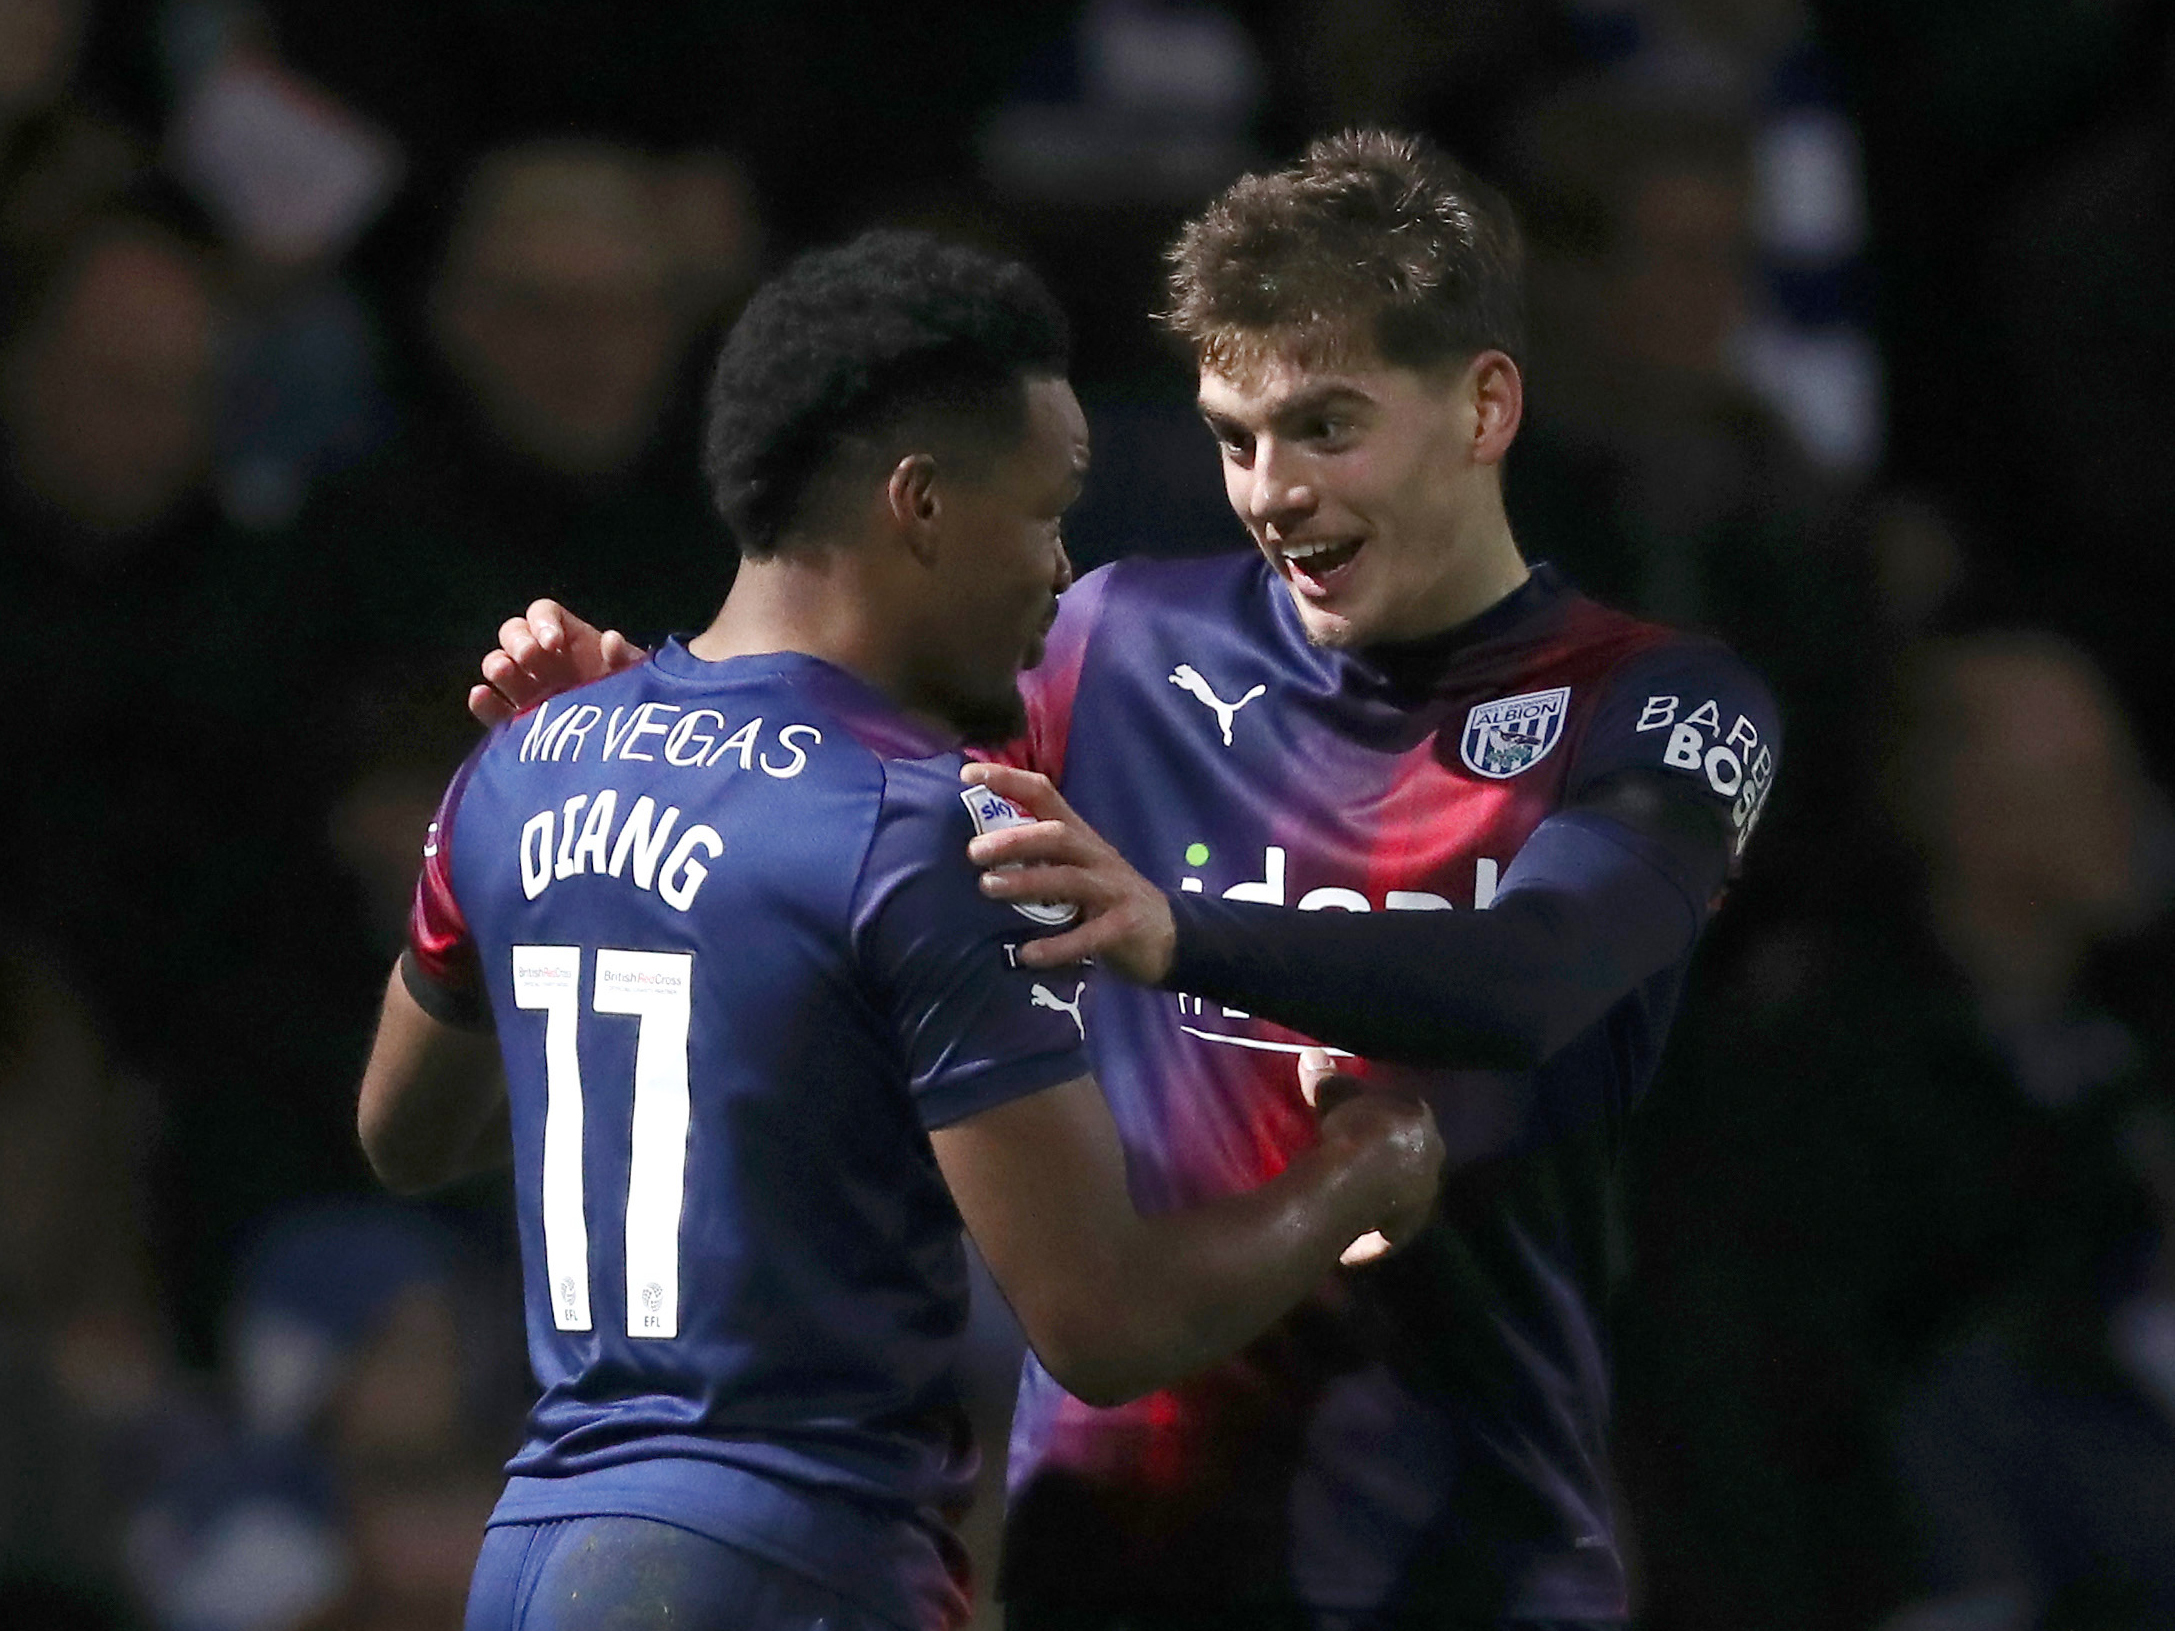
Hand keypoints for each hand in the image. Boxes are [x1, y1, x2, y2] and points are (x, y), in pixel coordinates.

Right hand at [468, 600, 647, 724]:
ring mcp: (528, 690)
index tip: (553, 641)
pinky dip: (482, 702)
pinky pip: (492, 710)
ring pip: (499, 666)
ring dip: (497, 664)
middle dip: (518, 641)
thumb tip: (611, 640)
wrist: (629, 743)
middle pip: (514, 634)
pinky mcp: (517, 723)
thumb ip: (624, 658)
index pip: (543, 614)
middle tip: (531, 656)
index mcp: (569, 640)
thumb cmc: (632, 698)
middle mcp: (543, 661)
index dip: (543, 622)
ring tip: (505, 671)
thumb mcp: (635, 676)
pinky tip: (481, 696)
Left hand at [961, 762, 1176, 983]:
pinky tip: (1027, 955)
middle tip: (973, 852)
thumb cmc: (1105, 898)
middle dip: (1014, 840)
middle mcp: (1095, 856)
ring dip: (1027, 882)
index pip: (1044, 794)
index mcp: (1079, 836)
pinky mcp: (1124, 926)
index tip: (967, 775)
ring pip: (1069, 879)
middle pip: (1056, 836)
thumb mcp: (1076, 867)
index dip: (1008, 780)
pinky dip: (1057, 947)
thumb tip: (978, 849)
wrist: (1169, 935)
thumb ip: (1039, 856)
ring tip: (988, 888)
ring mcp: (1113, 890)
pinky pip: (1088, 936)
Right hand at [1301, 1047, 1440, 1265]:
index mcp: (1422, 1121)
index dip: (1384, 1120)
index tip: (1364, 1125)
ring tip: (1353, 1200)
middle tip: (1360, 1162)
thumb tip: (1311, 1053)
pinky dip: (1368, 1238)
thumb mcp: (1336, 1099)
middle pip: (1410, 1157)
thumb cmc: (1352, 1130)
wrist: (1353, 1179)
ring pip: (1402, 1196)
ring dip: (1381, 1198)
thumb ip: (1328, 1079)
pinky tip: (1350, 1247)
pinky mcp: (1406, 1229)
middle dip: (1390, 1159)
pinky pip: (1387, 1233)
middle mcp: (1431, 1159)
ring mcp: (1422, 1197)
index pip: (1408, 1115)